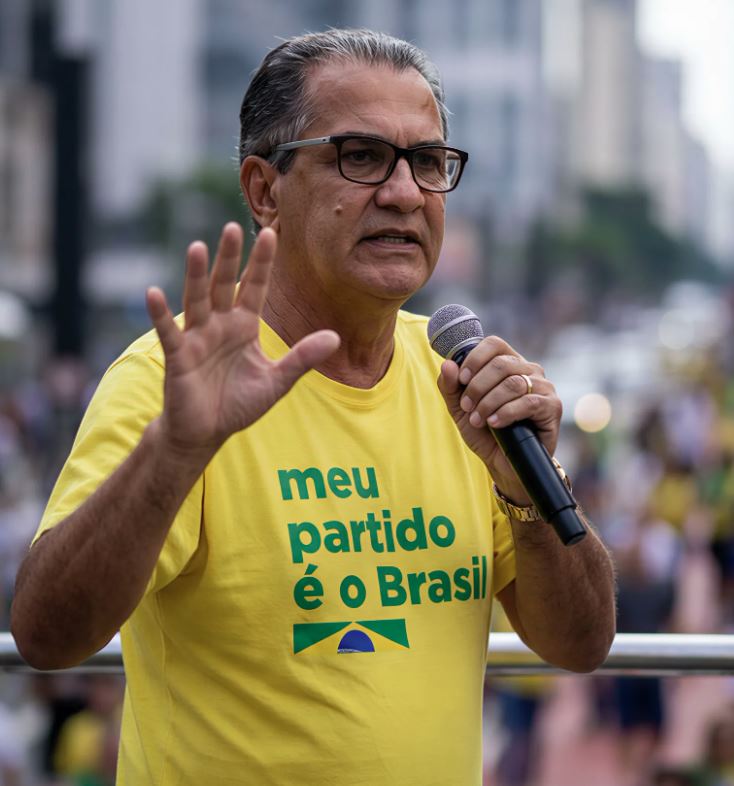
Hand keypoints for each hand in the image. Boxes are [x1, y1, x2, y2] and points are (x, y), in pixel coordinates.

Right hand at [146, 223, 339, 458]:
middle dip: (229, 258)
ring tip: (197, 247)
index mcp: (243, 326)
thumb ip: (302, 358)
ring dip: (196, 275)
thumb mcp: (277, 381)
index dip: (262, 263)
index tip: (271, 233)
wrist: (206, 432)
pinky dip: (161, 314)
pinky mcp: (178, 357)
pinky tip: (153, 293)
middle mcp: (219, 325)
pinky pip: (169, 332)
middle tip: (232, 226)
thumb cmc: (238, 404)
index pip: (255, 287)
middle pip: (224, 285)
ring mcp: (197, 338)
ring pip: (197, 300)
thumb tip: (335, 337)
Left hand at [437, 336, 561, 501]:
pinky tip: (494, 423)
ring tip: (477, 420)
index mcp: (508, 363)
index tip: (461, 379)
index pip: (494, 344)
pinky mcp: (552, 407)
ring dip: (488, 402)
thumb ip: (451, 386)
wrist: (504, 464)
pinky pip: (529, 402)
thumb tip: (447, 363)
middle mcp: (529, 370)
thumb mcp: (460, 409)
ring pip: (513, 383)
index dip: (475, 358)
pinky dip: (506, 412)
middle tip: (466, 406)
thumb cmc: (484, 432)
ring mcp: (543, 387)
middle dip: (478, 386)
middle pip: (501, 363)